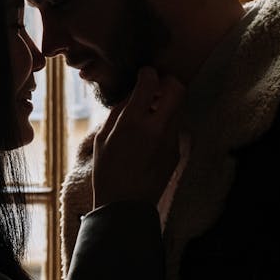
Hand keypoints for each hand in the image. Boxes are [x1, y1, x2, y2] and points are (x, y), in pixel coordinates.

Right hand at [92, 66, 185, 207]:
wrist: (125, 206)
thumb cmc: (106, 172)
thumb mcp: (102, 138)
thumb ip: (118, 112)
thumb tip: (132, 95)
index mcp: (133, 122)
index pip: (150, 82)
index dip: (148, 73)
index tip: (145, 74)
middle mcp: (156, 128)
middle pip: (177, 89)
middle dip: (168, 82)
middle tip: (155, 88)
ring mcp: (171, 140)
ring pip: (178, 108)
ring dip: (166, 104)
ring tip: (149, 114)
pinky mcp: (177, 152)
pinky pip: (174, 128)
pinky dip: (165, 124)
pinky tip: (150, 137)